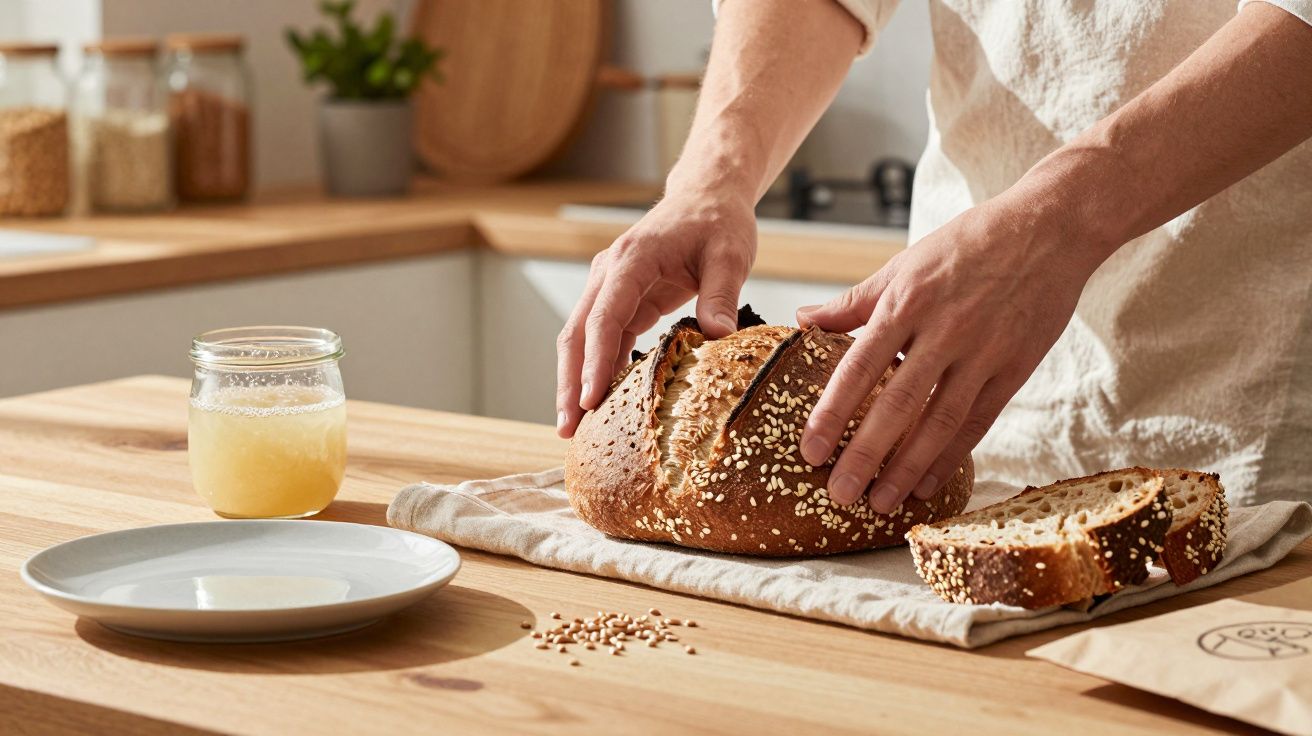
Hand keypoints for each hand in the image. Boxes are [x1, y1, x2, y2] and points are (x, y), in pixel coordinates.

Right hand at [556, 189, 757, 437]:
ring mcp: (611, 287)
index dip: (595, 361)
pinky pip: (603, 340)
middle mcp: (610, 273)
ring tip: (572, 428)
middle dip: (569, 382)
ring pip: (582, 339)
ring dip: (575, 381)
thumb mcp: (730, 254)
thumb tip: (719, 338)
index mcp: (632, 259)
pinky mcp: (622, 300)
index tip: (589, 400)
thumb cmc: (718, 221)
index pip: (604, 317)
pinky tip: (599, 404)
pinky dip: (597, 370)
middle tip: (567, 428)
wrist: (707, 196)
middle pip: (577, 333)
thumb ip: (722, 295)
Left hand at [797, 193, 1107, 512]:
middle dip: (865, 454)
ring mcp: (982, 353)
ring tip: (880, 502)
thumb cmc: (967, 244)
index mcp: (905, 303)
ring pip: (938, 422)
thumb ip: (853, 302)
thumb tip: (802, 321)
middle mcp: (942, 331)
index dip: (833, 412)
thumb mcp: (903, 264)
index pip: (859, 367)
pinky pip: (977, 422)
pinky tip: (928, 485)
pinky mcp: (1014, 368)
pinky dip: (950, 457)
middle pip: (897, 404)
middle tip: (839, 494)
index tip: (810, 450)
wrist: (1048, 229)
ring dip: (907, 468)